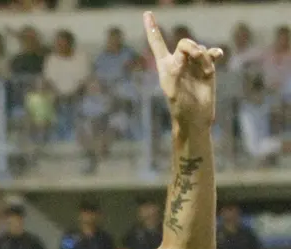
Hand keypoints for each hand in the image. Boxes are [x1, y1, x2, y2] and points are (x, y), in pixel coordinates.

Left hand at [144, 11, 222, 128]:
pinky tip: (218, 54)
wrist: (194, 117)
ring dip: (203, 56)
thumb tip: (188, 54)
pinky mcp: (208, 69)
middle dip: (190, 47)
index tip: (147, 13)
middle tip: (196, 57)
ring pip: (200, 48)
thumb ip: (177, 69)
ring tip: (204, 70)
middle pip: (185, 43)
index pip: (157, 42)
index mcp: (165, 65)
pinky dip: (215, 52)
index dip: (153, 27)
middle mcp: (179, 61)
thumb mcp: (173, 88)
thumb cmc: (179, 105)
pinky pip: (212, 54)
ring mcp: (194, 64)